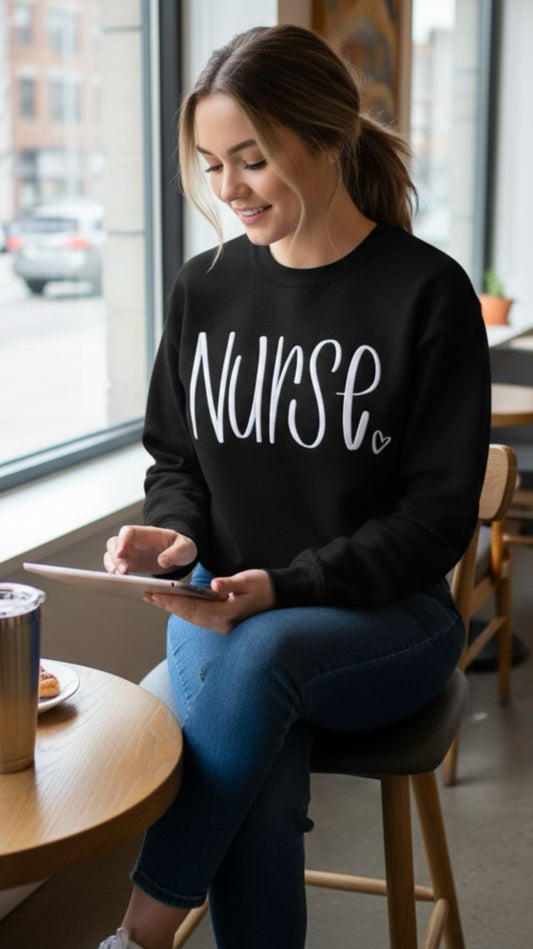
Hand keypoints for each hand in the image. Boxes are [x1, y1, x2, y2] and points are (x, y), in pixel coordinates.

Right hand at [104, 525, 196, 575]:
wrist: (180, 555)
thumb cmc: (182, 547)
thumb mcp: (185, 548)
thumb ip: (176, 553)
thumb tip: (162, 561)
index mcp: (148, 534)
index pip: (128, 531)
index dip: (122, 540)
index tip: (121, 553)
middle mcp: (135, 542)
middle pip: (115, 542)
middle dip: (115, 556)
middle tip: (123, 571)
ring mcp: (131, 552)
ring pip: (111, 554)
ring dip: (112, 564)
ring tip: (119, 576)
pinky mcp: (131, 564)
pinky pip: (115, 565)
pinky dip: (114, 572)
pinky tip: (119, 580)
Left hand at [143, 568, 274, 634]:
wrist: (280, 597)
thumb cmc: (264, 586)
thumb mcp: (248, 580)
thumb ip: (230, 583)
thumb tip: (215, 585)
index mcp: (226, 613)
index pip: (192, 607)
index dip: (172, 600)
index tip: (154, 593)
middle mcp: (222, 623)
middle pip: (188, 615)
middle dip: (166, 604)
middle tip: (146, 595)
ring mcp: (222, 626)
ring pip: (191, 618)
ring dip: (172, 609)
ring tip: (155, 599)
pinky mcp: (223, 623)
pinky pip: (198, 618)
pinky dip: (184, 611)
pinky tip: (174, 605)